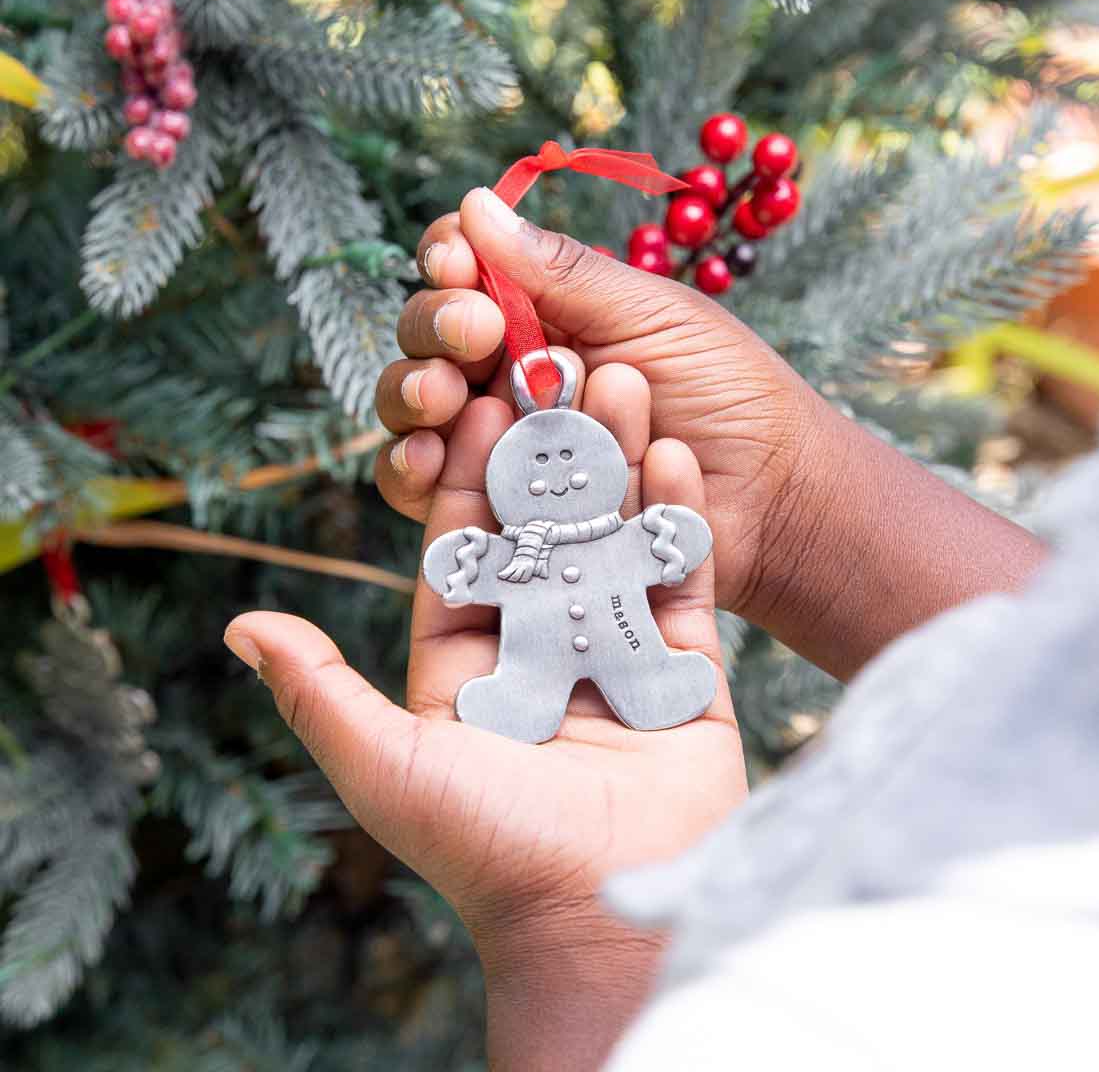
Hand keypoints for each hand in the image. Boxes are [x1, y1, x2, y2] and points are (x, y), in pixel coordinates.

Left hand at [224, 362, 746, 1071]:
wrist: (604, 911)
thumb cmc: (486, 846)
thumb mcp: (387, 763)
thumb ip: (316, 691)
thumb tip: (238, 627)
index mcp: (468, 661)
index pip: (460, 547)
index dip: (462, 474)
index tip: (471, 401)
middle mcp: (540, 646)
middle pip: (544, 526)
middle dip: (549, 447)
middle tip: (555, 366)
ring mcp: (614, 650)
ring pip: (614, 536)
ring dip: (618, 460)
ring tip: (623, 384)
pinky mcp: (682, 667)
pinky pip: (677, 579)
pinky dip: (676, 518)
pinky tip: (675, 451)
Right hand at [373, 188, 1045, 678]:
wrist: (770, 498)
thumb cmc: (729, 393)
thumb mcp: (654, 315)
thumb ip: (564, 271)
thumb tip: (477, 203)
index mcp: (546, 309)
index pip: (467, 269)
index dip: (450, 259)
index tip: (459, 260)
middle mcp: (510, 368)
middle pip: (429, 335)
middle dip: (435, 325)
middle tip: (473, 331)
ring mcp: (501, 439)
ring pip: (417, 408)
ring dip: (412, 391)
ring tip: (442, 393)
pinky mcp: (499, 509)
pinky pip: (429, 490)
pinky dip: (412, 468)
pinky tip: (428, 457)